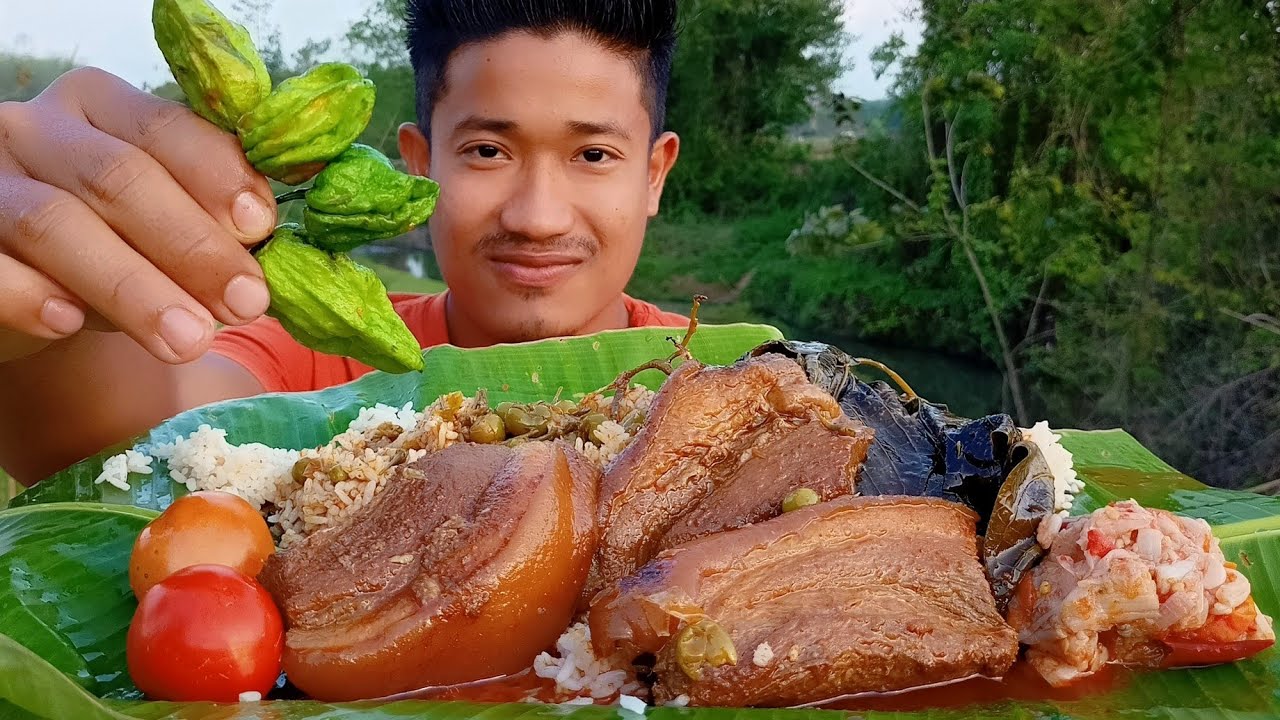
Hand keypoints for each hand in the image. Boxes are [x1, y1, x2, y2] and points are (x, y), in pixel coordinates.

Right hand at [0, 67, 276, 363]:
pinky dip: (28, 294)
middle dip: (191, 245)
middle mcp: (36, 129)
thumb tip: (270, 247)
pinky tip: (69, 322)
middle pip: (117, 177)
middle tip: (246, 302)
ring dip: (132, 287)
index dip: (215, 176)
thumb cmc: (124, 244)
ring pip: (54, 223)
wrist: (39, 291)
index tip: (261, 227)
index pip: (162, 127)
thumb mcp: (173, 222)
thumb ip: (217, 223)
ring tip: (189, 338)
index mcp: (101, 105)